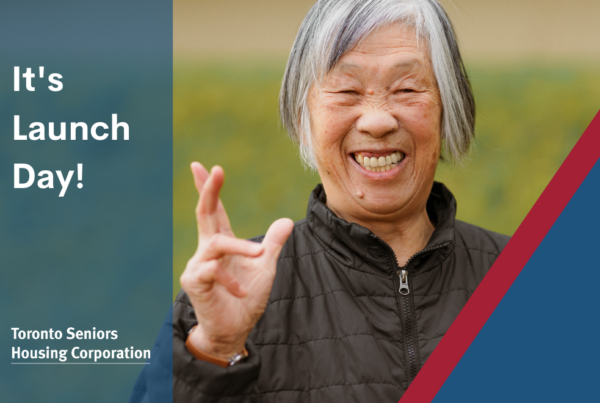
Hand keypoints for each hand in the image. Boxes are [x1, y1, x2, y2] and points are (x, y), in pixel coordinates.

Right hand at [180, 163, 293, 359]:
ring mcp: (198, 265)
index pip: (214, 211)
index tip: (206, 167)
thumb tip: (286, 220)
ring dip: (240, 247)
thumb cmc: (245, 298)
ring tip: (260, 255)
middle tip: (214, 170)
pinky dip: (231, 279)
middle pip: (205, 214)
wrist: (233, 330)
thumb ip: (273, 244)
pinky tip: (241, 290)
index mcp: (222, 243)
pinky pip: (213, 271)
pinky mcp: (194, 282)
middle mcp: (207, 250)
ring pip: (216, 244)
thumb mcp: (265, 268)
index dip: (210, 189)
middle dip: (208, 191)